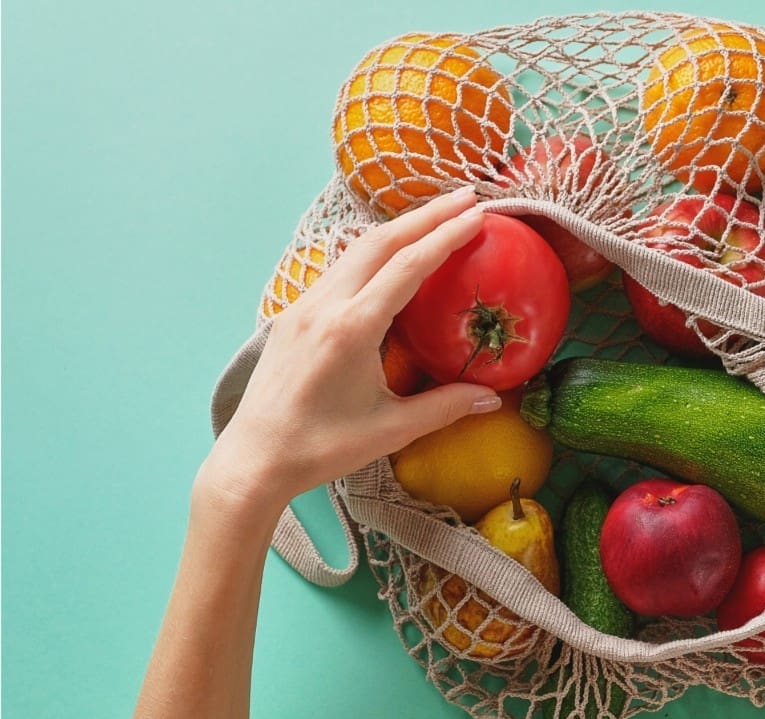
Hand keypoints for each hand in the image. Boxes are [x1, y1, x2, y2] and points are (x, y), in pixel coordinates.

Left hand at [199, 187, 500, 516]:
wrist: (254, 459)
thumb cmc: (322, 448)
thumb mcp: (392, 430)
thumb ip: (445, 407)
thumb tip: (492, 397)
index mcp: (351, 328)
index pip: (408, 266)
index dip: (446, 236)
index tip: (478, 215)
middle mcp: (325, 305)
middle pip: (381, 241)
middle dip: (427, 215)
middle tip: (468, 197)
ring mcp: (304, 306)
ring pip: (356, 250)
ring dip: (399, 228)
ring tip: (436, 217)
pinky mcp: (293, 315)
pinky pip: (338, 269)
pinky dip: (372, 251)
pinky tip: (391, 255)